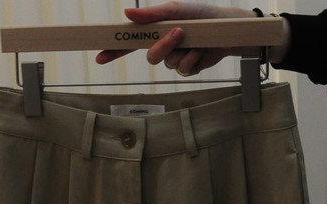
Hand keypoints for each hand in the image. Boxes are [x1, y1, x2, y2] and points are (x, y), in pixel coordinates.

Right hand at [95, 2, 285, 75]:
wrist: (227, 28)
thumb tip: (127, 14)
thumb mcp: (176, 10)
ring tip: (196, 39)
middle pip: (150, 57)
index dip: (115, 49)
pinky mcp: (187, 69)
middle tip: (179, 34)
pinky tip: (201, 51)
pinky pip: (183, 70)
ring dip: (183, 51)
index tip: (99, 56)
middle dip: (164, 47)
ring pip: (168, 64)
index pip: (130, 42)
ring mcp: (174, 58)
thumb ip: (153, 14)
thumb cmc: (201, 14)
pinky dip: (193, 59)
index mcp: (156, 30)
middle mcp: (163, 45)